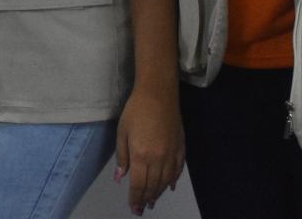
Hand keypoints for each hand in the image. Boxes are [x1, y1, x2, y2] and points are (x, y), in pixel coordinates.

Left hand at [113, 84, 184, 213]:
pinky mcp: (180, 148)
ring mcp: (171, 154)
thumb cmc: (136, 110)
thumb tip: (120, 178)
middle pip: (152, 185)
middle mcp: (158, 159)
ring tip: (153, 201)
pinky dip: (173, 181)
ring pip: (166, 181)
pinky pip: (178, 170)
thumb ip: (122, 157)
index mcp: (141, 155)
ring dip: (159, 193)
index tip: (133, 208)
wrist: (158, 94)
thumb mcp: (122, 132)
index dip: (135, 198)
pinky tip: (170, 187)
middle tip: (142, 209)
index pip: (138, 184)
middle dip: (146, 199)